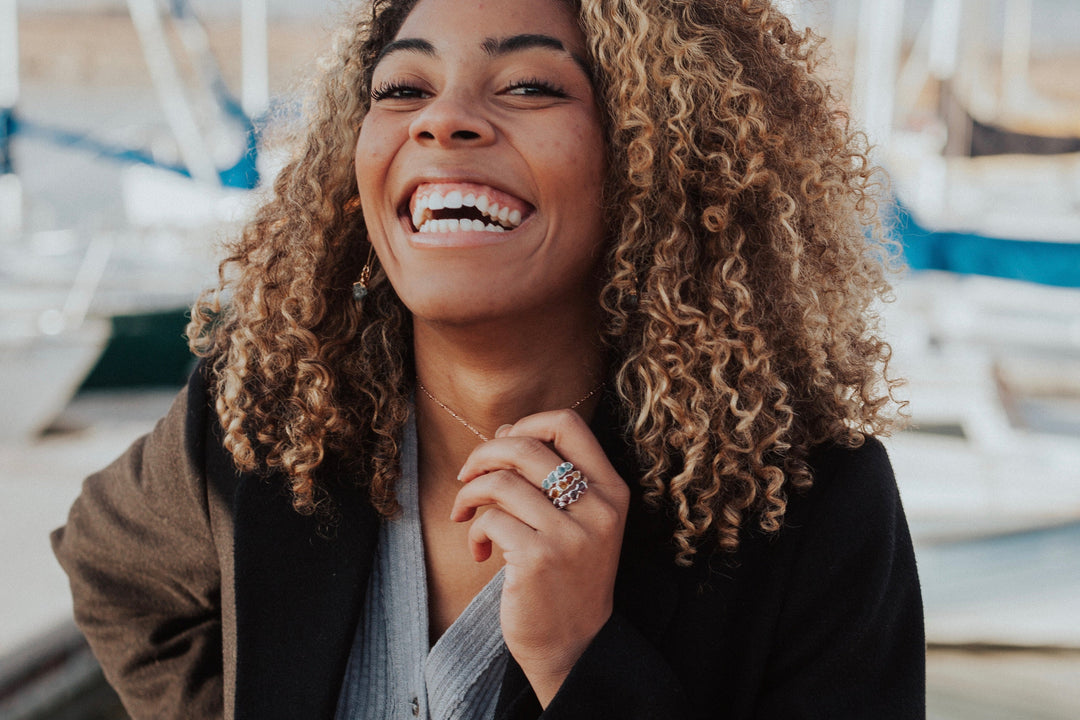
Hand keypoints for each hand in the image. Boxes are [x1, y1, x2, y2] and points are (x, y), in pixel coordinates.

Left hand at [451, 409, 629, 706]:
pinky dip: (475, 532)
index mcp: (612, 490)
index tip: (502, 446)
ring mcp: (570, 535)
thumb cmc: (566, 576)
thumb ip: (549, 476)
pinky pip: (490, 520)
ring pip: (501, 482)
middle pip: (526, 446)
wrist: (574, 647)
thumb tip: (504, 431)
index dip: (526, 424)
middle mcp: (598, 508)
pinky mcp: (539, 560)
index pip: (568, 424)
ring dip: (470, 495)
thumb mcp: (576, 521)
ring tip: (466, 516)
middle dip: (483, 455)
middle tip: (467, 477)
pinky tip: (481, 552)